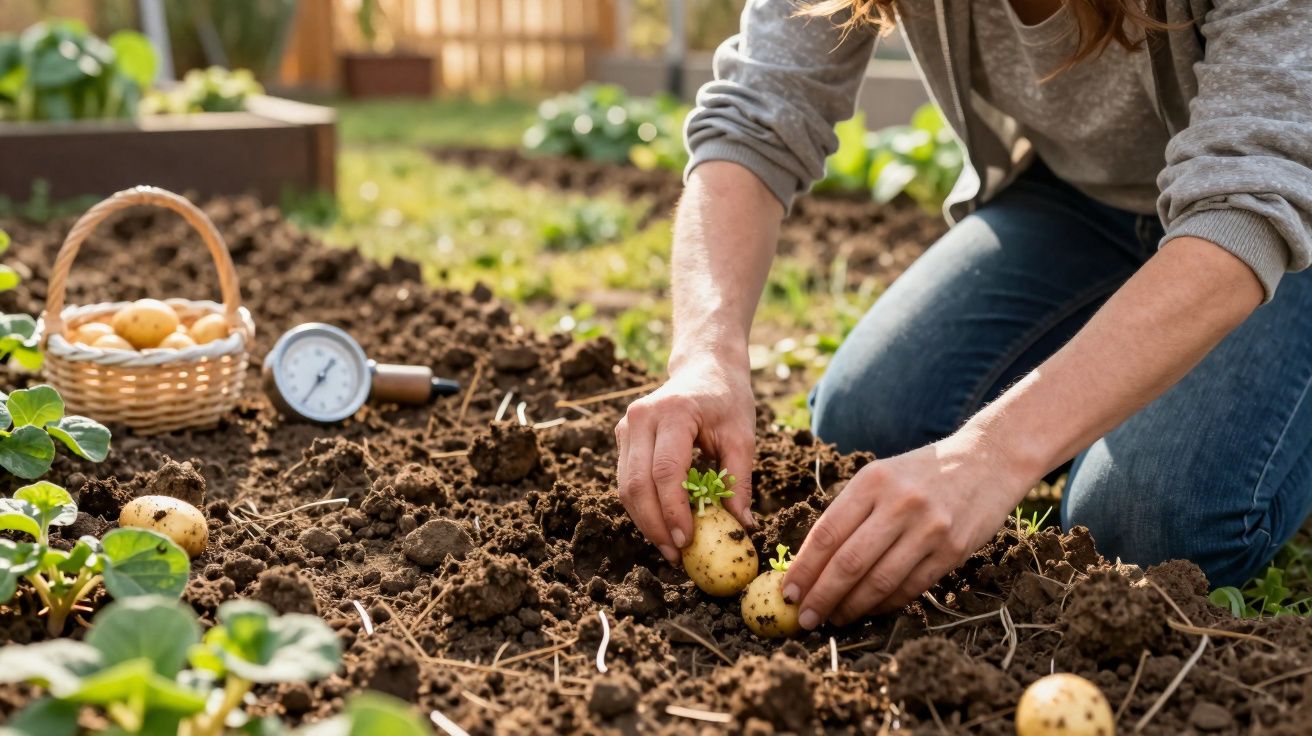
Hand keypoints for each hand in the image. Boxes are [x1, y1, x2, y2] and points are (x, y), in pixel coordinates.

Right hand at [615, 351, 756, 564]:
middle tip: (676, 554)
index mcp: (673, 412)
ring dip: (645, 521)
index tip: (686, 541)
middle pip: (638, 484)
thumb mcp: (742, 436)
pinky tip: (662, 525)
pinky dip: (642, 507)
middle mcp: (641, 417)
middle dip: (654, 525)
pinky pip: (627, 480)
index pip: (666, 471)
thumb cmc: (728, 400)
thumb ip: (739, 480)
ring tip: (669, 547)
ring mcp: (626, 426)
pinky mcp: (622, 436)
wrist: (705, 368)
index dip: (673, 511)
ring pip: (626, 486)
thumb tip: (741, 526)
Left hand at [782, 429, 1036, 628]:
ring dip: (851, 607)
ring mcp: (929, 528)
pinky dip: (885, 604)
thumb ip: (849, 512)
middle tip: (805, 618)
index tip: (788, 592)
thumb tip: (810, 562)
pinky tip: (869, 610)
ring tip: (834, 619)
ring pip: (879, 581)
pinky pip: (910, 587)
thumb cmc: (921, 473)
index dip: (804, 568)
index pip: (827, 533)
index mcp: (872, 482)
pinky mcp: (952, 550)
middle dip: (821, 596)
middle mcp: (899, 504)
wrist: (986, 460)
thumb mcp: (880, 475)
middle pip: (849, 562)